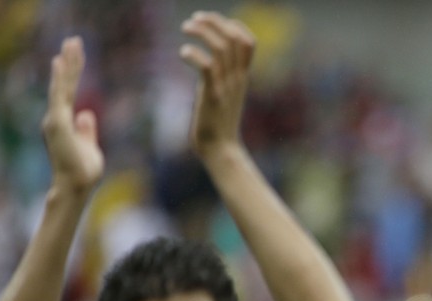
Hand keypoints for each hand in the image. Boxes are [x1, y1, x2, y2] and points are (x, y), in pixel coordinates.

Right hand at [42, 38, 103, 196]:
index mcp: (64, 122)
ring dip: (67, 64)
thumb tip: (87, 114)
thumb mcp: (89, 147)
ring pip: (61, 85)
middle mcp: (56, 117)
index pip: (69, 91)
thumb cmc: (83, 172)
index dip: (73, 72)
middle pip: (64, 84)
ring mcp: (55, 119)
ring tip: (71, 44)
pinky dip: (59, 78)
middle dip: (70, 62)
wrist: (76, 186)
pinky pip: (59, 95)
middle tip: (75, 40)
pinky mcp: (57, 122)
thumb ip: (87, 131)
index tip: (77, 54)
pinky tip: (59, 61)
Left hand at [180, 12, 255, 160]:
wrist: (220, 150)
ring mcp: (226, 87)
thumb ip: (220, 78)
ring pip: (221, 47)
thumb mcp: (223, 95)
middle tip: (195, 19)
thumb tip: (209, 65)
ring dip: (201, 31)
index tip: (215, 23)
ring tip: (185, 28)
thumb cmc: (217, 124)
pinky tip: (183, 53)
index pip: (249, 42)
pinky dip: (194, 54)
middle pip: (235, 38)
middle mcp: (237, 79)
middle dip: (214, 21)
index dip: (234, 25)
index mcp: (242, 78)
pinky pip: (207, 66)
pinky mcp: (213, 96)